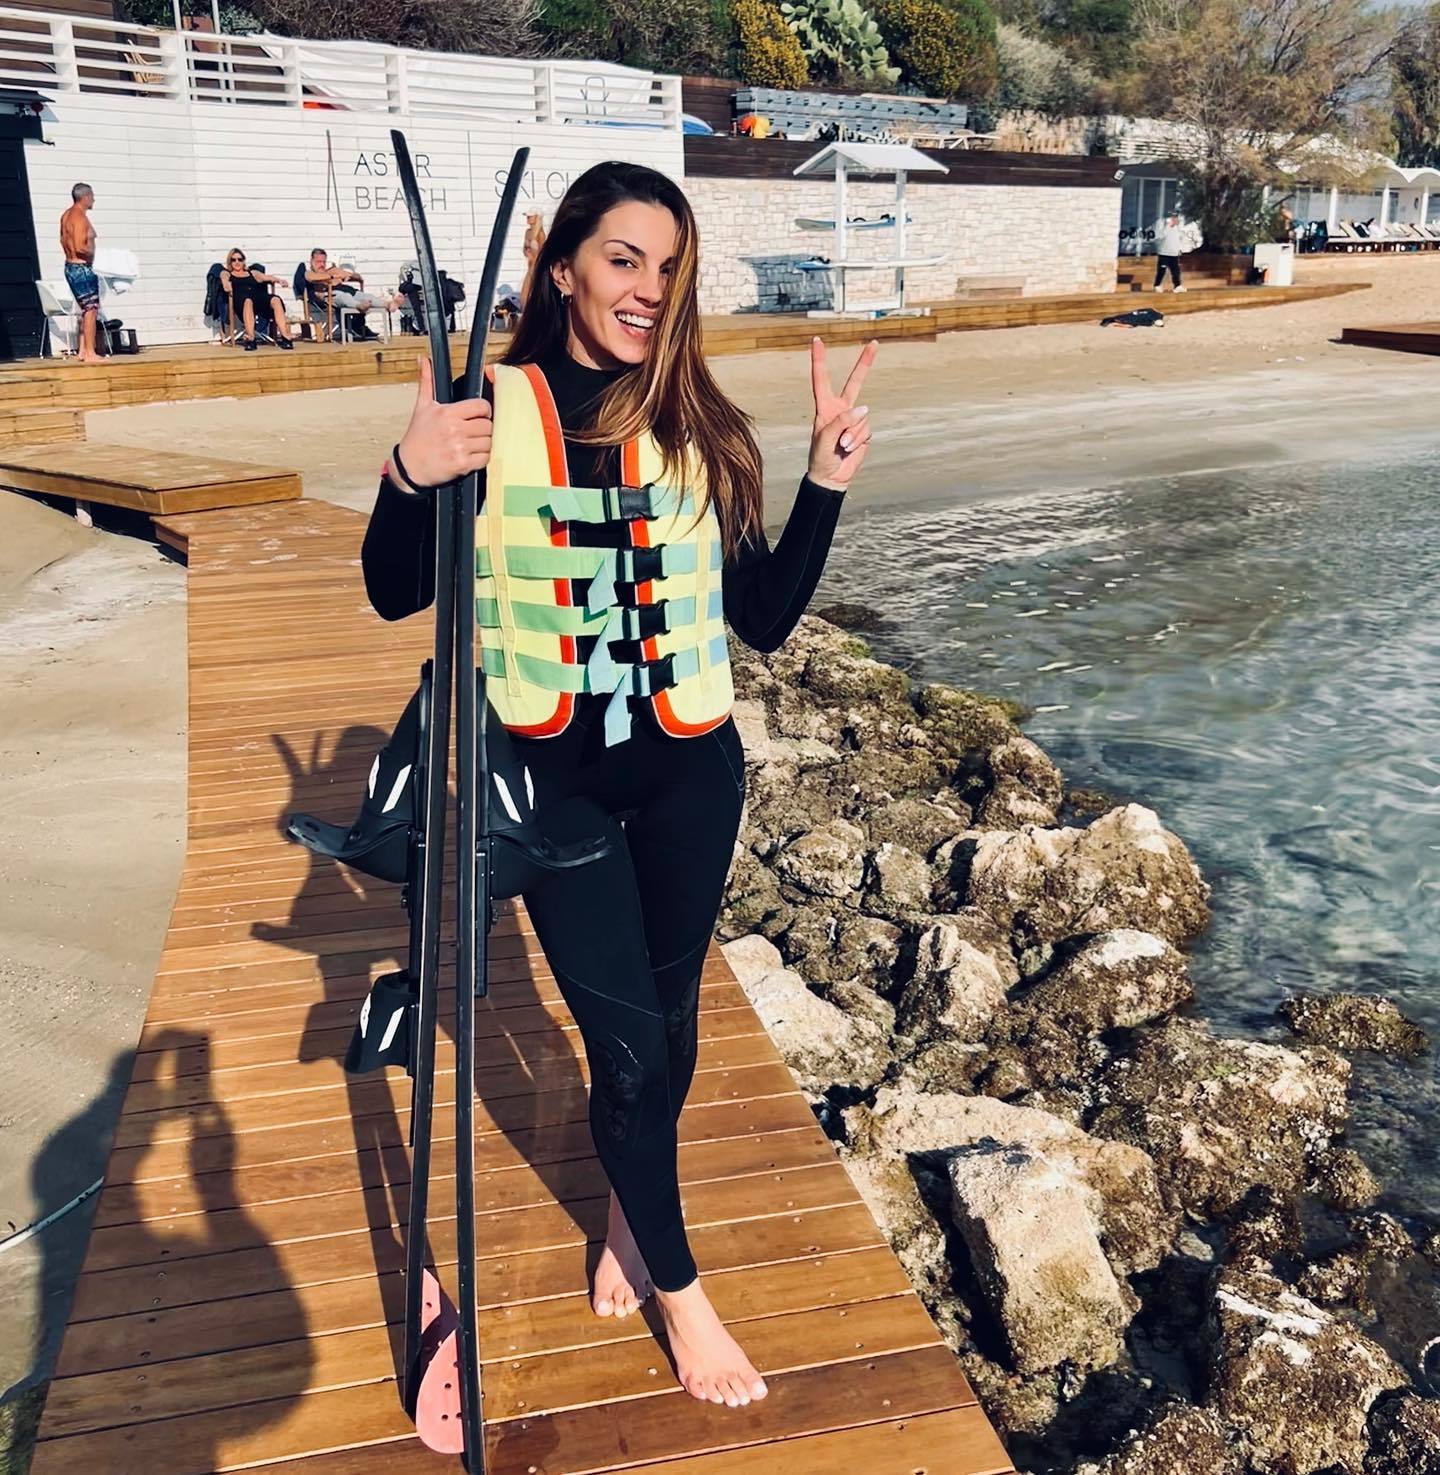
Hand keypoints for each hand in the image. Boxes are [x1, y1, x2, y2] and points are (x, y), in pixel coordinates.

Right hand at [393, 355, 491, 491]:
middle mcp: (455, 429)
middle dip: (484, 428)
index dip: (484, 410)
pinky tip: (472, 455)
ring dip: (484, 444)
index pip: (481, 406)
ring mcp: (459, 448)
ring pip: (489, 442)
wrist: (409, 466)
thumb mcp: (422, 407)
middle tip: (475, 431)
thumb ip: (427, 381)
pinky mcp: (462, 465)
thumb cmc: (417, 437)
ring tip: (473, 444)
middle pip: (488, 425)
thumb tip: (424, 359)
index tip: (479, 415)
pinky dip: (482, 458)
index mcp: (448, 413)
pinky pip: (485, 458)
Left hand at [806, 336, 876, 489]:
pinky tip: (849, 449)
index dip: (819, 360)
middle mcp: (841, 409)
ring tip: (841, 446)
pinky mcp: (864, 432)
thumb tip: (864, 409)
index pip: (821, 379)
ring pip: (862, 417)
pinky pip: (866, 430)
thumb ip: (842, 421)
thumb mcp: (824, 439)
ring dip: (852, 435)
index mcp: (825, 407)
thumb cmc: (821, 457)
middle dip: (865, 363)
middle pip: (855, 382)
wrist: (831, 477)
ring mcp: (854, 420)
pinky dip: (858, 441)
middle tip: (874, 343)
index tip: (816, 340)